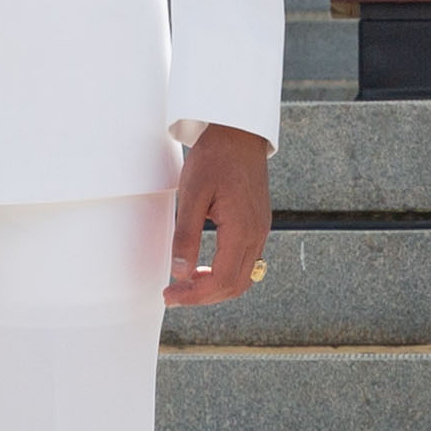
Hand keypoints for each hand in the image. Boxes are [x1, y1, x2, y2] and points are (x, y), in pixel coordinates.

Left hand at [165, 123, 273, 309]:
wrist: (239, 134)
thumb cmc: (215, 158)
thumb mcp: (192, 194)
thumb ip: (186, 236)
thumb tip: (179, 272)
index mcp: (242, 229)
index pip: (221, 280)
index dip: (194, 294)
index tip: (169, 294)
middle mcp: (257, 234)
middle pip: (235, 286)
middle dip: (203, 297)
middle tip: (173, 295)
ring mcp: (260, 231)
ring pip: (243, 278)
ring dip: (215, 288)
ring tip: (186, 284)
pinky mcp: (258, 226)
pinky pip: (246, 263)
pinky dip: (225, 275)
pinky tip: (203, 268)